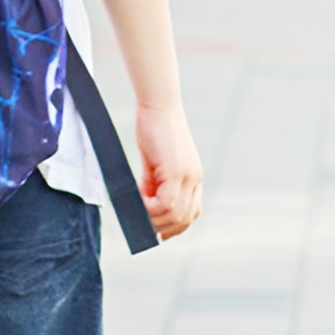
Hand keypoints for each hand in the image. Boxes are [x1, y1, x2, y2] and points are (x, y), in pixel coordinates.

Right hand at [136, 106, 202, 240]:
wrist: (158, 105)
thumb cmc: (154, 128)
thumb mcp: (154, 162)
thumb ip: (153, 183)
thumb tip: (145, 203)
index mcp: (193, 177)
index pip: (191, 213)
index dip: (174, 225)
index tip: (156, 229)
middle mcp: (195, 179)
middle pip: (185, 218)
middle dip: (164, 228)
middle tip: (143, 226)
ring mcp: (187, 176)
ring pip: (177, 214)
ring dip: (156, 220)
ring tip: (139, 213)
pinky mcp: (176, 171)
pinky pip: (167, 203)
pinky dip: (151, 209)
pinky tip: (139, 202)